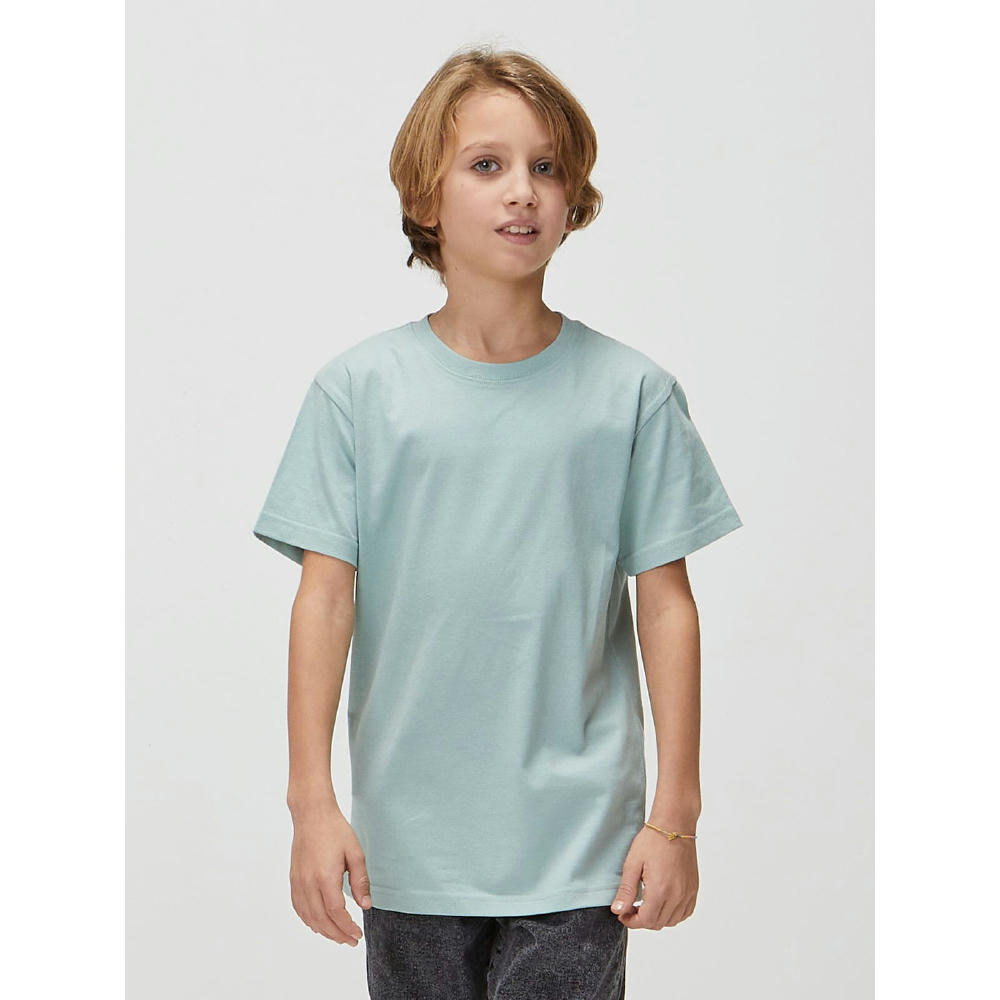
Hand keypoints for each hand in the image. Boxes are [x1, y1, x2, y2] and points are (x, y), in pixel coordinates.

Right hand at [289, 802, 371, 945]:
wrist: (312, 814)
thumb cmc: (335, 830)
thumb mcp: (355, 852)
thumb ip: (360, 881)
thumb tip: (365, 906)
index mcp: (325, 876)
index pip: (336, 912)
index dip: (347, 927)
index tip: (357, 935)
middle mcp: (308, 883)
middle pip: (321, 919)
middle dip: (336, 934)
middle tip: (350, 940)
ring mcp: (298, 882)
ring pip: (308, 917)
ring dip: (323, 930)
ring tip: (337, 936)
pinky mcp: (293, 879)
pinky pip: (298, 907)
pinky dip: (308, 920)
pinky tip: (318, 923)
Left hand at [609, 826, 698, 929]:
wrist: (675, 825)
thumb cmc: (652, 841)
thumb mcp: (633, 863)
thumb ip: (626, 890)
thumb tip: (618, 911)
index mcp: (660, 890)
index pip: (646, 921)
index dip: (631, 921)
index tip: (622, 914)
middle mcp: (677, 895)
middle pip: (658, 923)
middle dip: (641, 920)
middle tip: (631, 908)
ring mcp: (688, 893)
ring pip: (671, 921)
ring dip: (657, 918)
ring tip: (646, 905)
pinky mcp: (694, 889)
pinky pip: (685, 913)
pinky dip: (673, 914)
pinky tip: (662, 903)